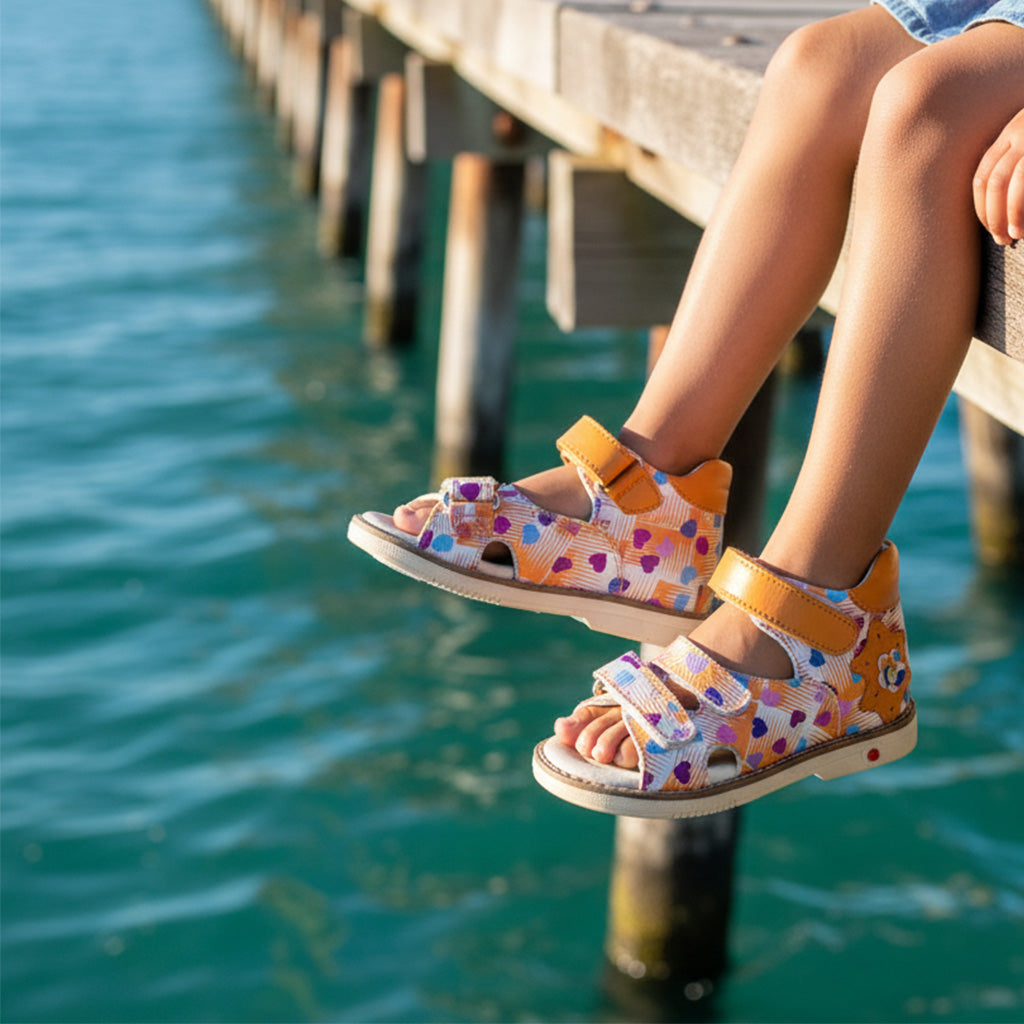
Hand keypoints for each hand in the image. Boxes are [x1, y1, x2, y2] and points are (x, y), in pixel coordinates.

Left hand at [974, 107, 1023, 245]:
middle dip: (994, 216)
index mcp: (1011, 133)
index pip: (982, 178)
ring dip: (1013, 213)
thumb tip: (997, 209)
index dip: (982, 208)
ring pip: (1017, 183)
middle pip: (995, 183)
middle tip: (1002, 239)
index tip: (989, 228)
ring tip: (1016, 235)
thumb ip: (1015, 162)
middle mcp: (1022, 132)